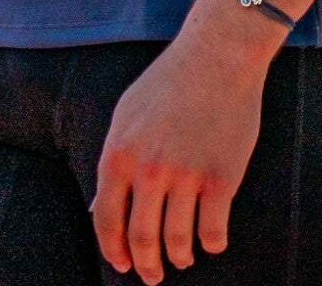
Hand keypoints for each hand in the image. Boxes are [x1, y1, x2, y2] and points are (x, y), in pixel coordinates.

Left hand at [91, 0, 272, 280]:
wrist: (216, 58)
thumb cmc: (168, 85)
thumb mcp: (127, 116)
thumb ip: (115, 161)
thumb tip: (100, 209)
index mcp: (119, 152)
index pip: (106, 219)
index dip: (112, 249)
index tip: (122, 265)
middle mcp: (148, 168)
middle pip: (142, 239)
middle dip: (146, 266)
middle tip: (152, 276)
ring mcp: (185, 176)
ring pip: (178, 243)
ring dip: (180, 258)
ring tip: (182, 257)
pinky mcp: (221, 179)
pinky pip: (214, 233)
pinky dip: (211, 244)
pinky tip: (210, 239)